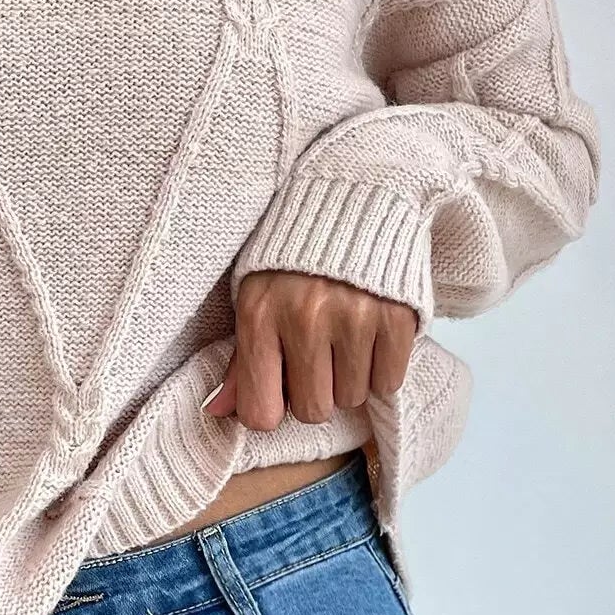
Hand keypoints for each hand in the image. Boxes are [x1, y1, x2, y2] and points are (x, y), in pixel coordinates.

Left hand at [203, 270, 417, 428]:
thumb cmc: (292, 258)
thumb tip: (218, 411)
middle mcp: (305, 318)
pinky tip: (369, 337)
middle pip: (313, 409)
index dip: (271, 409)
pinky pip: (388, 381)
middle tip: (316, 357)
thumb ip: (240, 360)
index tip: (278, 391)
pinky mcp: (396, 317)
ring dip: (348, 379)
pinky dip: (380, 368)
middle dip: (315, 392)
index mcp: (259, 315)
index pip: (261, 412)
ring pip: (351, 398)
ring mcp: (354, 318)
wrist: (353, 201)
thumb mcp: (254, 297)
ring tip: (343, 338)